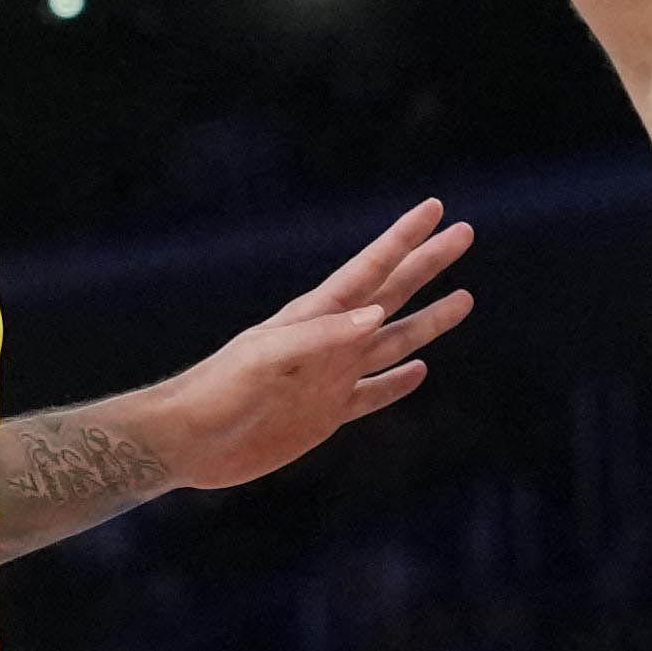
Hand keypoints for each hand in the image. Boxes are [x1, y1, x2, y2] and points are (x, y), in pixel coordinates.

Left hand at [125, 202, 480, 494]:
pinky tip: (420, 370)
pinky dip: (398, 383)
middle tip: (465, 233)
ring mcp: (329, 376)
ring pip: (392, 341)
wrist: (186, 442)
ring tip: (465, 298)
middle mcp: (329, 340)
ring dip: (428, 320)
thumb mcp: (266, 358)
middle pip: (392, 294)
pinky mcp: (324, 414)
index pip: (370, 268)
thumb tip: (378, 315)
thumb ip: (320, 336)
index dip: (404, 238)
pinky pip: (372, 394)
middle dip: (428, 264)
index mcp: (314, 316)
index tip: (436, 208)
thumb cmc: (216, 391)